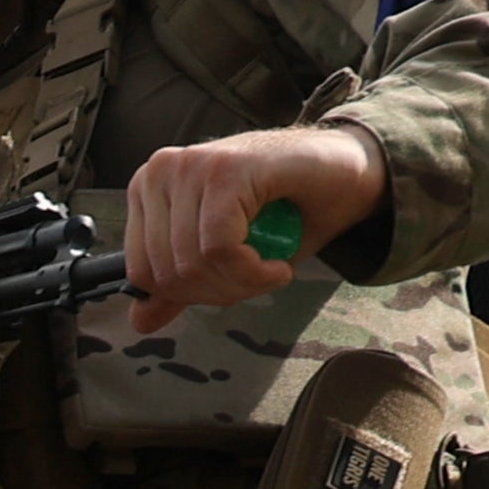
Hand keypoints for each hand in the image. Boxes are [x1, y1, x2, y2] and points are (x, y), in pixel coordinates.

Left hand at [125, 123, 386, 331]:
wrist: (348, 170)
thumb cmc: (286, 208)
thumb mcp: (223, 255)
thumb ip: (179, 284)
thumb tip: (140, 322)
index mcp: (148, 189)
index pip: (142, 272)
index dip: (190, 296)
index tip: (232, 287)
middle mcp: (161, 171)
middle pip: (167, 272)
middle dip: (218, 292)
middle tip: (259, 279)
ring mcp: (193, 165)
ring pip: (193, 262)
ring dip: (241, 284)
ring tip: (272, 269)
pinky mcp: (227, 169)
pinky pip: (220, 248)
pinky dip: (252, 271)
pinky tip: (278, 266)